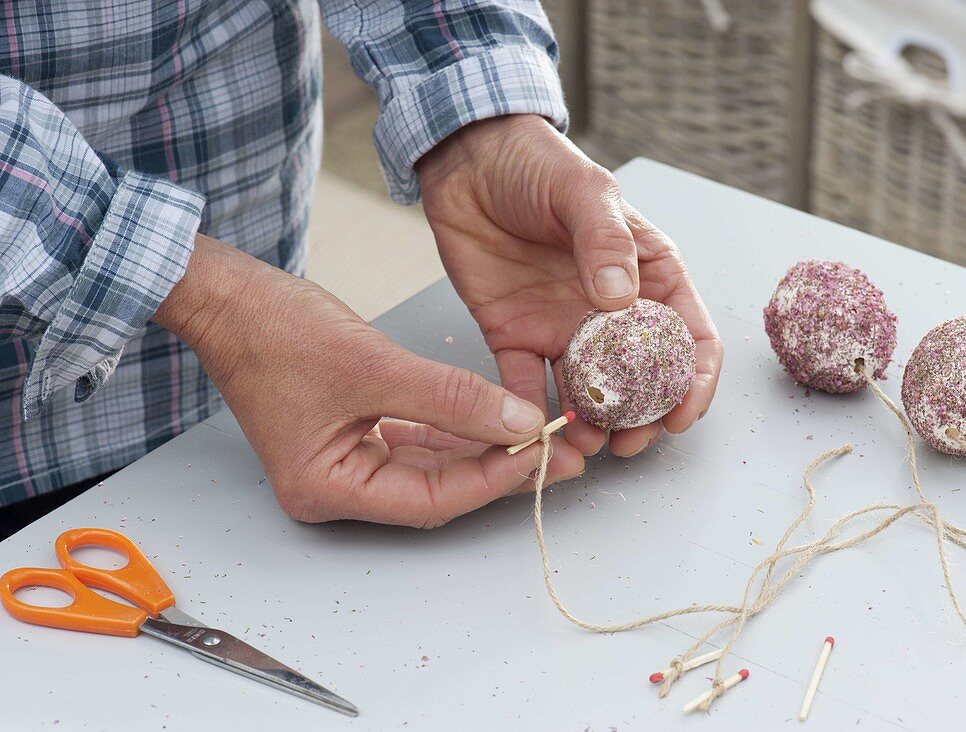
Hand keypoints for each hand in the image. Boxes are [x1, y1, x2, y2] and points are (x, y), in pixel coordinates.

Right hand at [154, 235, 583, 526]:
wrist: (228, 297)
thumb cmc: (274, 331)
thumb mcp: (374, 365)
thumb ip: (451, 398)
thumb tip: (518, 421)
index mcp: (327, 487)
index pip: (432, 497)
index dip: (494, 477)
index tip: (543, 452)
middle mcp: (337, 485)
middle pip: (438, 489)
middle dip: (500, 468)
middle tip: (561, 452)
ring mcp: (345, 460)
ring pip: (432, 465)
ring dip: (485, 448)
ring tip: (542, 435)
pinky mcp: (353, 431)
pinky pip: (417, 440)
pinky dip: (457, 429)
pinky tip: (498, 418)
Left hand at [417, 115, 721, 456]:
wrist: (470, 160)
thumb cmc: (540, 165)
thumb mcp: (585, 192)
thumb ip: (607, 242)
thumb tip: (620, 300)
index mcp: (647, 277)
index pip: (689, 338)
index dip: (694, 383)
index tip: (681, 415)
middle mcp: (611, 312)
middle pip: (642, 381)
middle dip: (643, 419)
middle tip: (630, 443)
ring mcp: (563, 328)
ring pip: (588, 394)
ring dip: (591, 426)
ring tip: (585, 446)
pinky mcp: (515, 336)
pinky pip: (525, 385)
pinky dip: (529, 414)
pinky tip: (531, 435)